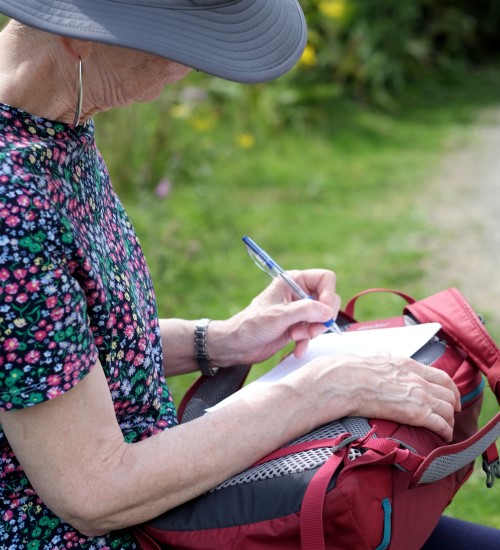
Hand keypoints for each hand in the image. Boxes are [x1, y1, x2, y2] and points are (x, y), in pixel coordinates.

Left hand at [208, 269, 340, 366]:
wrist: (237, 346)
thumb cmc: (251, 325)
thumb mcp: (279, 316)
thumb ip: (305, 310)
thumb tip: (328, 311)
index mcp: (293, 281)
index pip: (325, 279)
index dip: (329, 294)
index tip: (324, 312)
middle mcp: (298, 294)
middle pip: (327, 300)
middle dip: (320, 318)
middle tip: (309, 330)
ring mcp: (298, 311)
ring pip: (322, 318)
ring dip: (312, 331)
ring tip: (296, 337)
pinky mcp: (297, 327)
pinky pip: (313, 332)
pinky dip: (307, 342)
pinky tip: (297, 349)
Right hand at [287, 354, 460, 441]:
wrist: (340, 382)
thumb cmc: (347, 371)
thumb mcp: (368, 357)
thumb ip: (380, 358)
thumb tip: (379, 355)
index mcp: (405, 363)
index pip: (439, 375)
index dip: (449, 388)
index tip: (449, 396)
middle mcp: (415, 377)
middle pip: (448, 392)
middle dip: (452, 405)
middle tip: (451, 414)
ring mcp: (417, 394)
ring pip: (448, 409)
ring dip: (449, 421)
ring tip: (445, 429)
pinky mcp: (414, 412)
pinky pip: (440, 424)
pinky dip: (445, 432)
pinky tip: (441, 437)